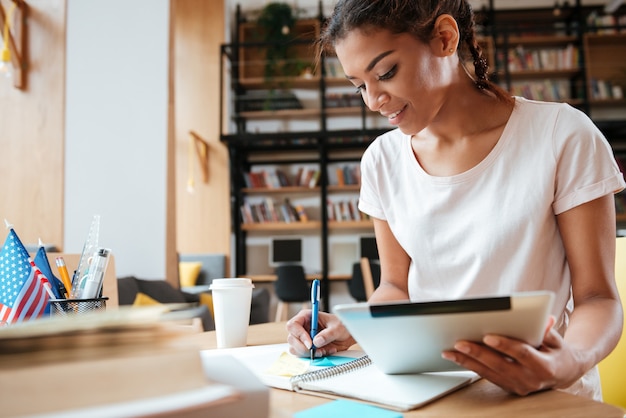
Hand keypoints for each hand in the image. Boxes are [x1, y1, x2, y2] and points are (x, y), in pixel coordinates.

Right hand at [286, 309, 355, 357]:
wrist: (346, 334)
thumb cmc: (341, 326)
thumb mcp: (337, 328)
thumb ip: (327, 334)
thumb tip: (316, 341)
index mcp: (306, 317)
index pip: (293, 325)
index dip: (299, 335)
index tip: (310, 344)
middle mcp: (302, 327)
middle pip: (292, 339)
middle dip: (304, 347)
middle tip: (317, 350)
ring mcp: (302, 338)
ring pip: (295, 348)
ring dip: (309, 353)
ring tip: (324, 350)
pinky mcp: (305, 347)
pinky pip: (302, 355)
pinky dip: (313, 356)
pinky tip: (324, 352)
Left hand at [441, 317, 582, 394]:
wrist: (564, 373)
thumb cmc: (557, 351)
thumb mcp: (556, 338)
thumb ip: (546, 329)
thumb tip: (539, 317)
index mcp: (545, 367)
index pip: (522, 354)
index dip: (505, 346)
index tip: (488, 336)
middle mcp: (531, 380)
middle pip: (500, 365)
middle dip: (478, 354)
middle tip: (459, 343)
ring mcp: (519, 386)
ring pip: (489, 373)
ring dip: (467, 362)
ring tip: (449, 351)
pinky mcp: (509, 388)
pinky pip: (487, 377)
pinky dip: (470, 367)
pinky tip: (456, 358)